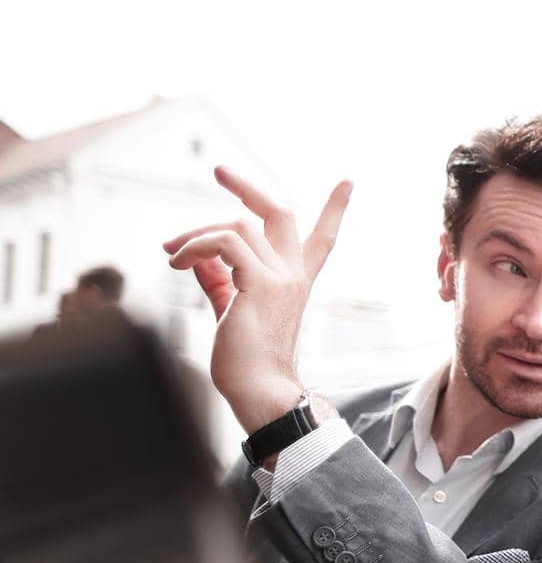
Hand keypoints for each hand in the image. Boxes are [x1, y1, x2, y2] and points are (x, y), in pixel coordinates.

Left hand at [163, 166, 351, 433]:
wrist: (258, 392)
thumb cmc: (245, 362)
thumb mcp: (230, 311)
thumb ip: (218, 281)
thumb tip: (197, 260)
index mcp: (294, 283)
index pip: (323, 239)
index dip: (335, 210)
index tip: (348, 183)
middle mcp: (293, 276)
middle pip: (280, 213)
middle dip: (249, 187)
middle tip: (219, 170)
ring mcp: (280, 278)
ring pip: (237, 226)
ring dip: (196, 234)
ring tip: (172, 255)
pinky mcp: (260, 284)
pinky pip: (223, 244)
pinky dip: (194, 248)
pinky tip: (177, 264)